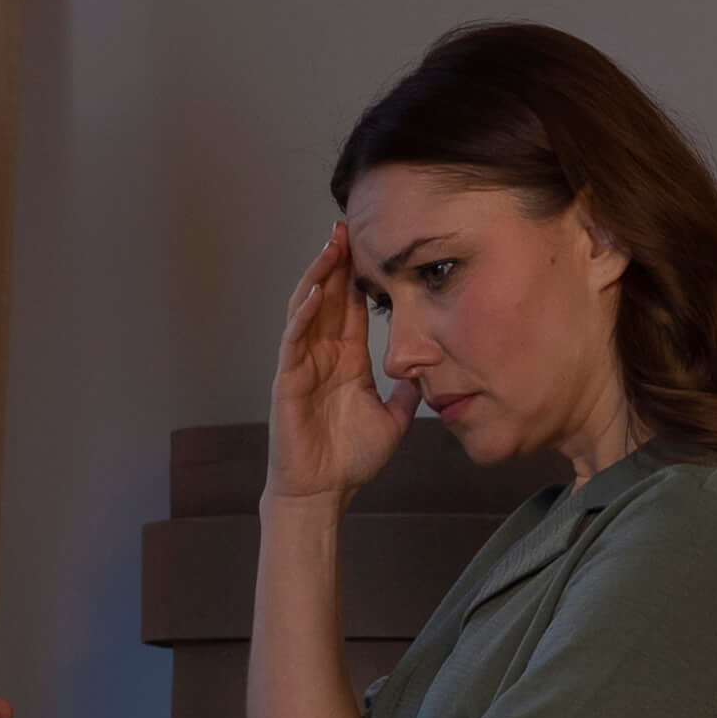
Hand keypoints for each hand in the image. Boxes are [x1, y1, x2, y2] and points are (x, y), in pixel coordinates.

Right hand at [266, 221, 408, 506]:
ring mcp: (302, 363)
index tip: (373, 243)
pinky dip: (303, 313)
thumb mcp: (394, 420)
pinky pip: (294, 338)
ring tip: (331, 245)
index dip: (360, 275)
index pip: (352, 307)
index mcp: (347, 359)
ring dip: (319, 275)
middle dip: (337, 261)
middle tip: (347, 225)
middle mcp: (323, 354)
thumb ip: (408, 395)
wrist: (324, 492)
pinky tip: (317, 291)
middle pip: (329, 296)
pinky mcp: (288, 379)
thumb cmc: (350, 458)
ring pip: (308, 308)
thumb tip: (429, 376)